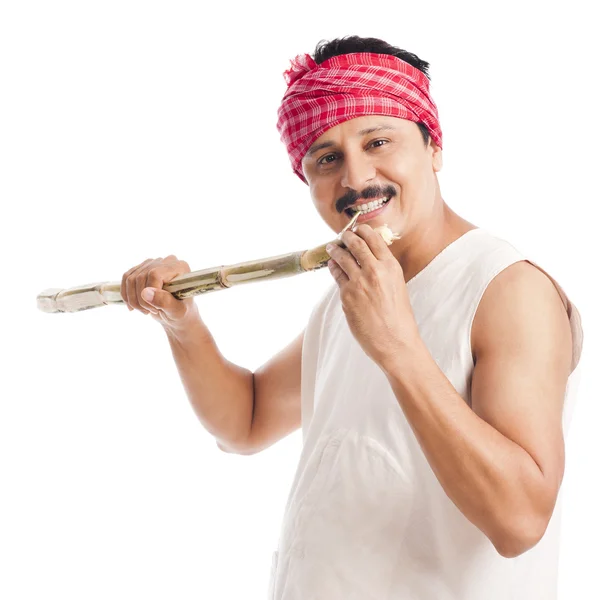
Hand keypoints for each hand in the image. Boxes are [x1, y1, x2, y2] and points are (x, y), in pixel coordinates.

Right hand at [120, 255, 200, 331]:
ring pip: (130, 279)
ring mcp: (153, 263)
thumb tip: (146, 293)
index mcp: (179, 268)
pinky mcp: (142, 269)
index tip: (155, 308)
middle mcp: (166, 261)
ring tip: (144, 311)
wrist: (177, 314)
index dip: (149, 291)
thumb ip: (165, 301)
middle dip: (141, 300)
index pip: (155, 274)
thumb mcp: (177, 310)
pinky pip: (126, 279)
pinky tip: (134, 307)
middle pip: (141, 277)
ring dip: (133, 299)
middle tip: (150, 311)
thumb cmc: (182, 312)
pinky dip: (127, 295)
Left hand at [325, 224, 418, 367]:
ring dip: (335, 250)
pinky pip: (336, 276)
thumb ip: (384, 270)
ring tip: (331, 247)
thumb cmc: (398, 317)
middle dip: (346, 237)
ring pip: (341, 257)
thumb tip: (370, 256)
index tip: (357, 229)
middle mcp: (374, 271)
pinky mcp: (346, 296)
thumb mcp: (397, 286)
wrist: (394, 341)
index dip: (362, 231)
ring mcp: (358, 283)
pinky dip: (333, 268)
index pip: (373, 238)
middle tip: (341, 235)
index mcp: (391, 267)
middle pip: (355, 244)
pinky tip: (332, 266)